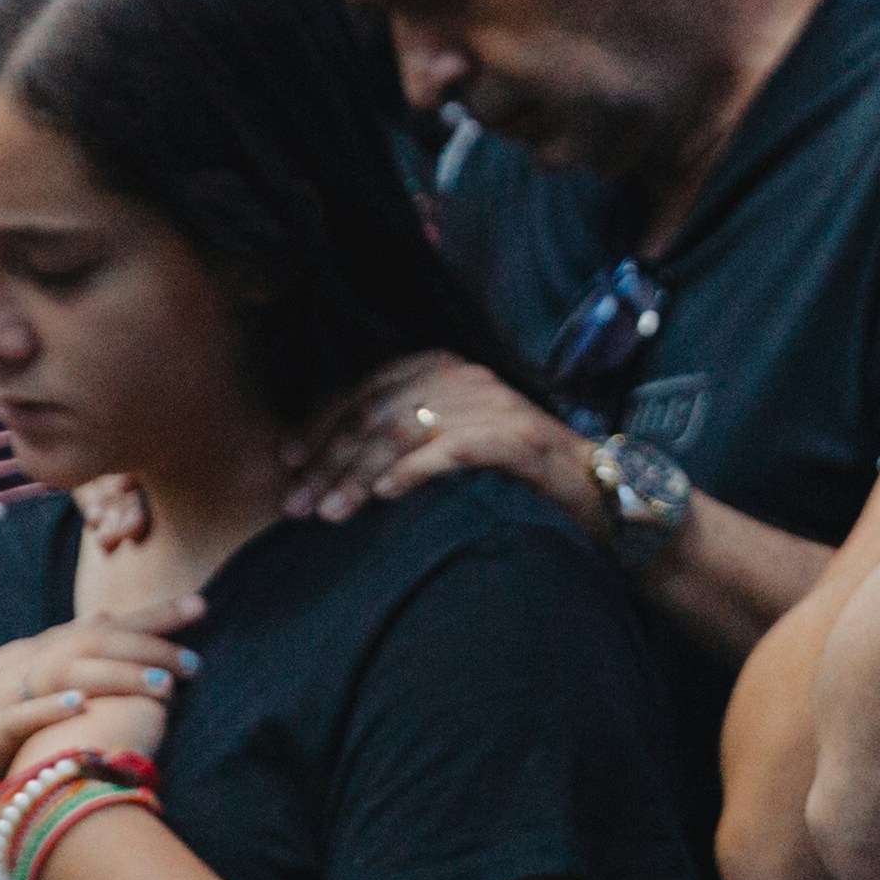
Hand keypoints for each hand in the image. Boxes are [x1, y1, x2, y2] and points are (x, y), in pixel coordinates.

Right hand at [0, 597, 209, 832]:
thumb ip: (47, 667)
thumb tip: (101, 635)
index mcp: (19, 659)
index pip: (92, 628)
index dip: (145, 618)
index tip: (198, 608)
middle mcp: (9, 670)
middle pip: (87, 642)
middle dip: (146, 642)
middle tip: (198, 651)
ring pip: (60, 674)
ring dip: (114, 674)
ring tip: (162, 680)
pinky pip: (14, 719)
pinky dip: (48, 709)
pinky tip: (82, 703)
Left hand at [282, 350, 602, 528]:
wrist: (590, 482)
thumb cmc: (511, 467)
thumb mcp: (451, 434)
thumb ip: (406, 432)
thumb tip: (334, 459)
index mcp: (443, 366)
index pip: (365, 389)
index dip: (321, 425)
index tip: (289, 460)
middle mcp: (462, 376)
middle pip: (375, 413)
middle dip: (329, 459)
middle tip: (297, 502)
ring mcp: (488, 404)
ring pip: (402, 433)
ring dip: (357, 476)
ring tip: (328, 513)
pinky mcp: (512, 437)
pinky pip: (448, 450)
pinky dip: (410, 472)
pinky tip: (383, 497)